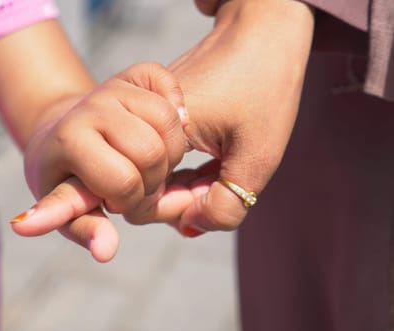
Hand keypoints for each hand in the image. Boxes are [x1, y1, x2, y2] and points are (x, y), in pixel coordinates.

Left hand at [11, 62, 187, 261]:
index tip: (111, 201)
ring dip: (169, 151)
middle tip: (135, 183)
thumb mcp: (68, 208)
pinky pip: (170, 86)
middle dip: (151, 179)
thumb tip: (107, 253)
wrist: (59, 132)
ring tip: (148, 162)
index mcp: (70, 139)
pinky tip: (168, 127)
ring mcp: (115, 85)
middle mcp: (92, 106)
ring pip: (171, 122)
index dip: (128, 201)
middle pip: (152, 152)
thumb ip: (87, 230)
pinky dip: (177, 109)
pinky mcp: (135, 72)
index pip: (123, 182)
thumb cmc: (63, 177)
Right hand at [128, 0, 314, 233]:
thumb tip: (191, 226)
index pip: (141, 202)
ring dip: (184, 187)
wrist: (262, 29)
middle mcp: (139, 125)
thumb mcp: (258, 156)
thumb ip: (225, 205)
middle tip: (219, 187)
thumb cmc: (266, 85)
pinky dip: (183, 172)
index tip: (211, 201)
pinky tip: (209, 167)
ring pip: (151, 176)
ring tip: (218, 174)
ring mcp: (145, 120)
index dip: (176, 211)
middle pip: (142, 190)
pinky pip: (160, 159)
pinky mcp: (156, 118)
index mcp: (157, 132)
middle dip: (180, 200)